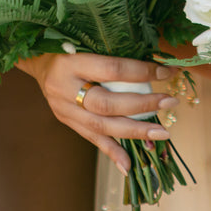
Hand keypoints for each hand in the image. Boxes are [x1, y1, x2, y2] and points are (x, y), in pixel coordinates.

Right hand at [19, 53, 177, 172]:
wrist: (40, 62)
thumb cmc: (72, 48)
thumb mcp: (88, 44)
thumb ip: (116, 54)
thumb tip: (159, 66)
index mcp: (71, 63)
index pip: (112, 70)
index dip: (142, 72)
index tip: (168, 73)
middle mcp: (65, 89)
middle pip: (107, 103)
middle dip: (142, 105)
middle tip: (170, 103)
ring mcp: (65, 109)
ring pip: (101, 125)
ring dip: (135, 131)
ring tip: (162, 134)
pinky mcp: (68, 122)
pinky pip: (92, 139)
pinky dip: (113, 153)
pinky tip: (129, 166)